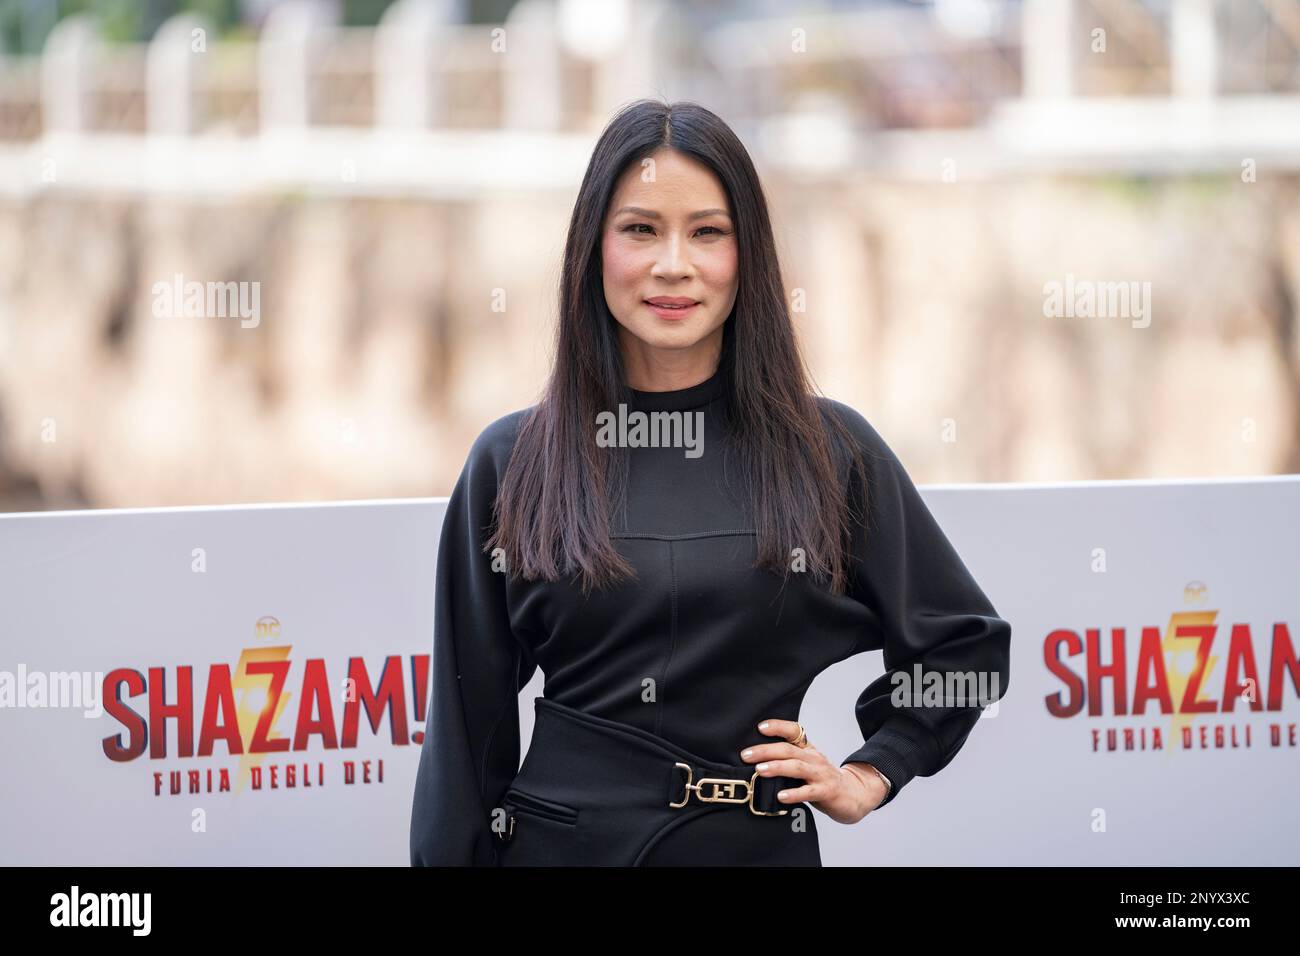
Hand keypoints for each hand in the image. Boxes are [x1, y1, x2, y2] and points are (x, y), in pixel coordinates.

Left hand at [741, 719, 887, 824]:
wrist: (853, 795)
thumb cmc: (823, 780)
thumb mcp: (807, 764)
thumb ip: (787, 760)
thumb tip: (755, 759)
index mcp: (808, 749)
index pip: (794, 731)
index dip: (777, 727)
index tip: (760, 727)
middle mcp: (814, 758)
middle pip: (788, 750)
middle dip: (765, 751)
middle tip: (746, 755)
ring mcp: (821, 774)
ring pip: (797, 767)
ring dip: (777, 767)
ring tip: (759, 770)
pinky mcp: (826, 792)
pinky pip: (809, 792)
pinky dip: (794, 794)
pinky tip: (781, 796)